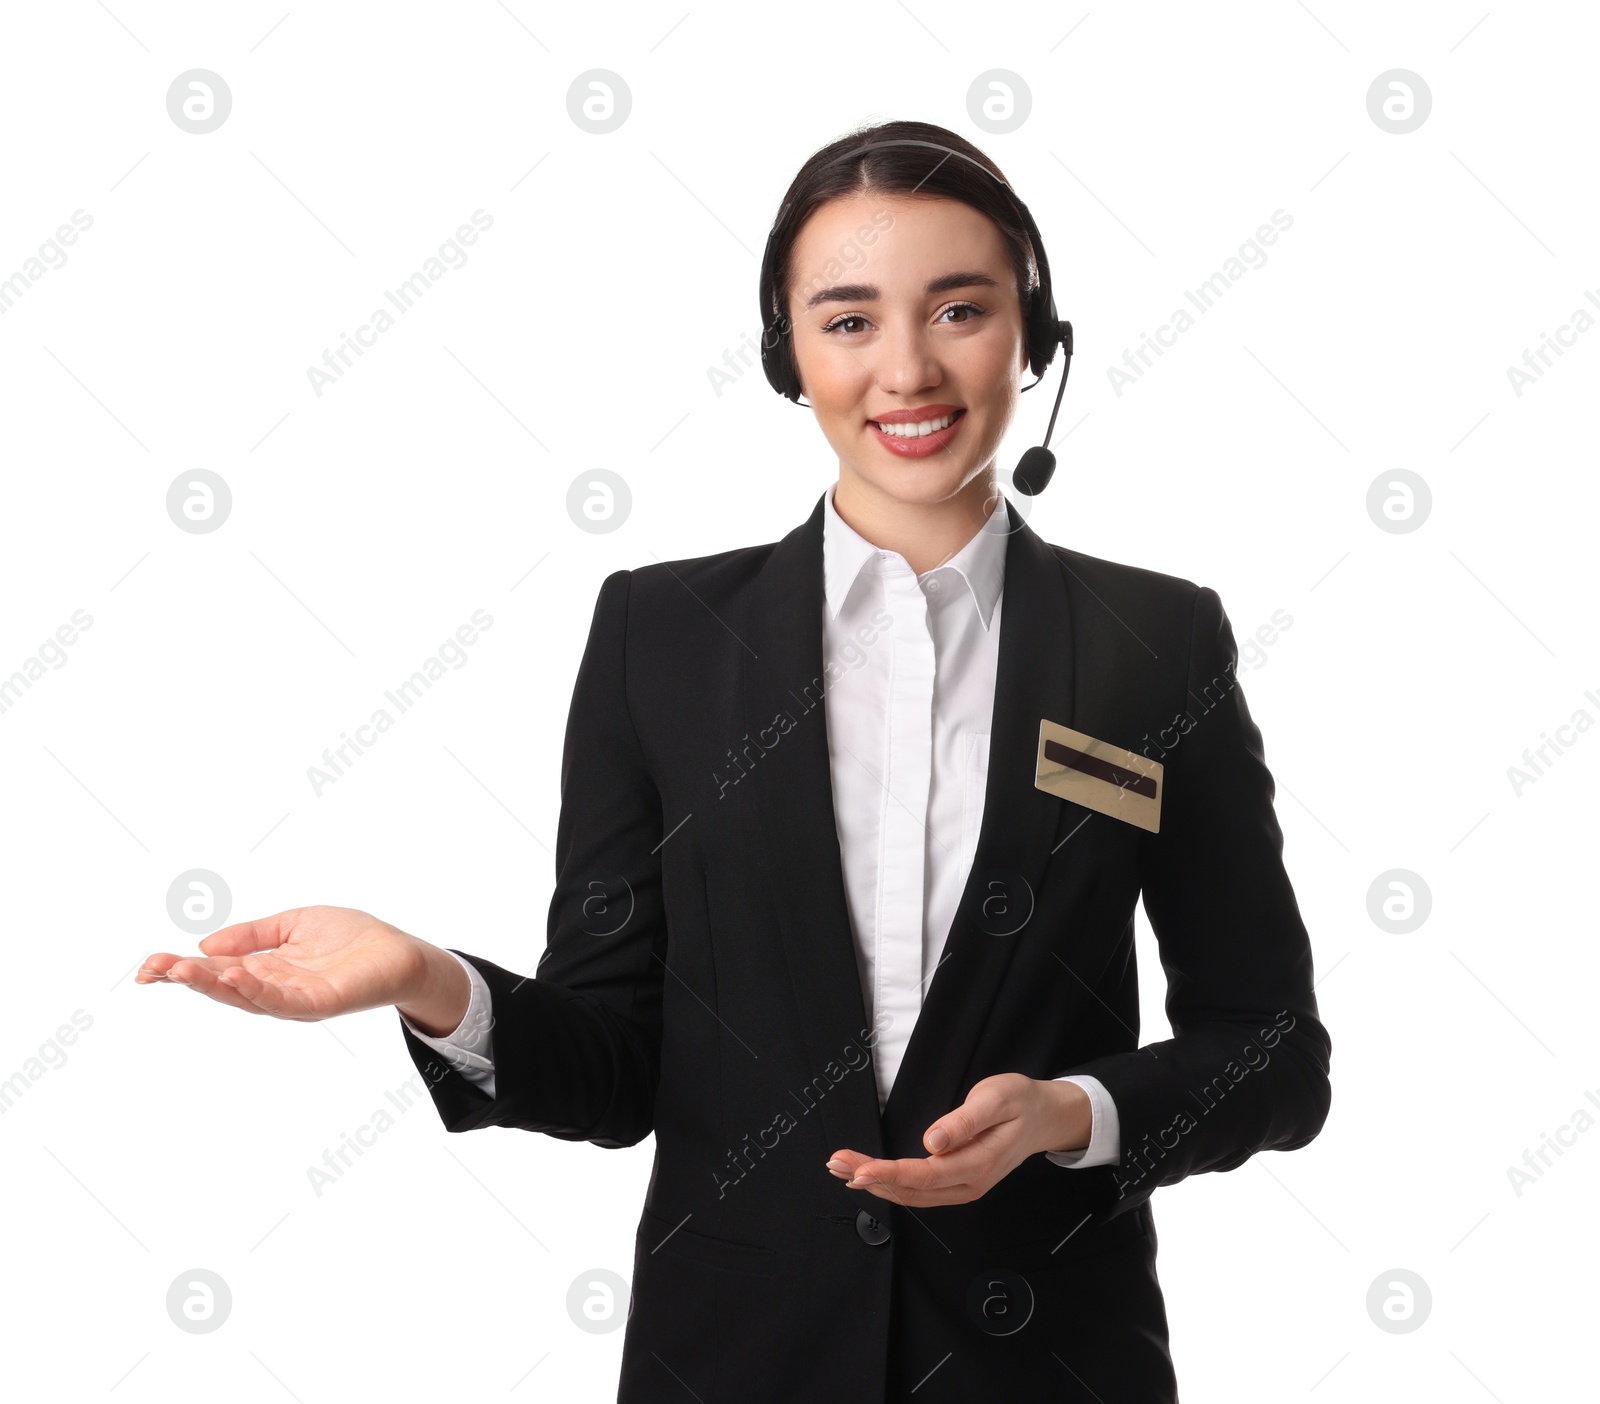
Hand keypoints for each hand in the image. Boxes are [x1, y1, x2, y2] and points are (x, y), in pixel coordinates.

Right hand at [136, 905, 452, 1025]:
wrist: (401, 953)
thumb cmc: (351, 938)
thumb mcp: (293, 925)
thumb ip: (252, 935)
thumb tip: (205, 944)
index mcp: (265, 969)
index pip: (216, 969)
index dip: (182, 969)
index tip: (148, 966)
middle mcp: (273, 989)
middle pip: (222, 987)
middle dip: (186, 978)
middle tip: (151, 969)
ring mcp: (294, 999)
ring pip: (245, 997)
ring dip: (212, 986)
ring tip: (181, 971)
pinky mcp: (318, 1003)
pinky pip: (281, 1000)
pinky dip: (256, 990)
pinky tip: (234, 976)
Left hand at [824, 1074, 1090, 1206]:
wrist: (1046, 1116)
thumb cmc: (1021, 1101)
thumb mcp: (997, 1099)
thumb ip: (965, 1121)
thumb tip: (933, 1141)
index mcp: (978, 1164)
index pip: (925, 1175)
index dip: (889, 1174)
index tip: (859, 1169)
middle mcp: (969, 1183)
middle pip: (912, 1189)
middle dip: (871, 1178)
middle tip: (836, 1163)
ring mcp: (965, 1187)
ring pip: (913, 1194)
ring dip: (876, 1184)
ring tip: (842, 1169)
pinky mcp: (960, 1182)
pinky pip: (921, 1191)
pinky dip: (892, 1185)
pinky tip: (872, 1178)